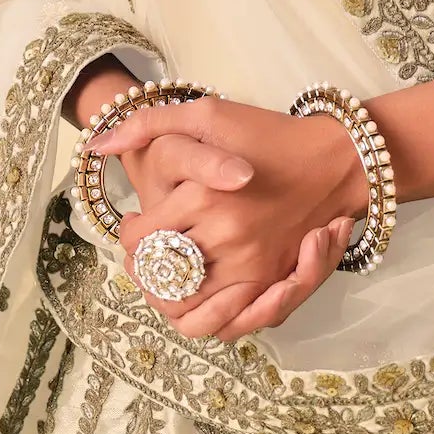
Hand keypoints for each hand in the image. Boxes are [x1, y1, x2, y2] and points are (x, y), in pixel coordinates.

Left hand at [85, 94, 368, 341]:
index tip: (134, 225)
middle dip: (143, 269)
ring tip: (165, 278)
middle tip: (144, 255)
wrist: (335, 161)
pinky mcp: (271, 282)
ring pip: (186, 306)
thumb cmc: (269, 134)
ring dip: (166, 299)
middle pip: (159, 274)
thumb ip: (150, 123)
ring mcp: (251, 264)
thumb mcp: (210, 113)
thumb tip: (98, 145)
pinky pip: (224, 320)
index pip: (142, 237)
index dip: (129, 236)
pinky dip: (201, 317)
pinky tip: (194, 296)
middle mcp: (226, 235)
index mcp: (204, 195)